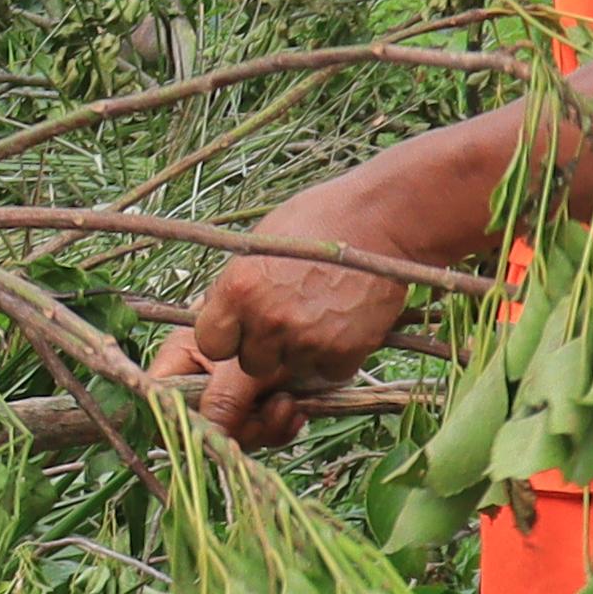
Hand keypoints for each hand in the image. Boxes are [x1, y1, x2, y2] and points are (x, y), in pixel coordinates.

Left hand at [161, 209, 430, 449]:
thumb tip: (213, 314)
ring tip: (320, 315)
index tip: (241, 327)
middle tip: (288, 319)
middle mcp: (267, 318)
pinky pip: (328, 372)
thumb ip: (237, 287)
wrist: (382, 221)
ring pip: (290, 370)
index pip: (210, 342)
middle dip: (264, 348)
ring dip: (301, 352)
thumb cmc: (317, 220)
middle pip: (249, 363)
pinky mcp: (344, 352)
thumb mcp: (260, 244)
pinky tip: (343, 324)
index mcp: (238, 289)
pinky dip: (335, 356)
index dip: (226, 337)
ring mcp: (306, 339)